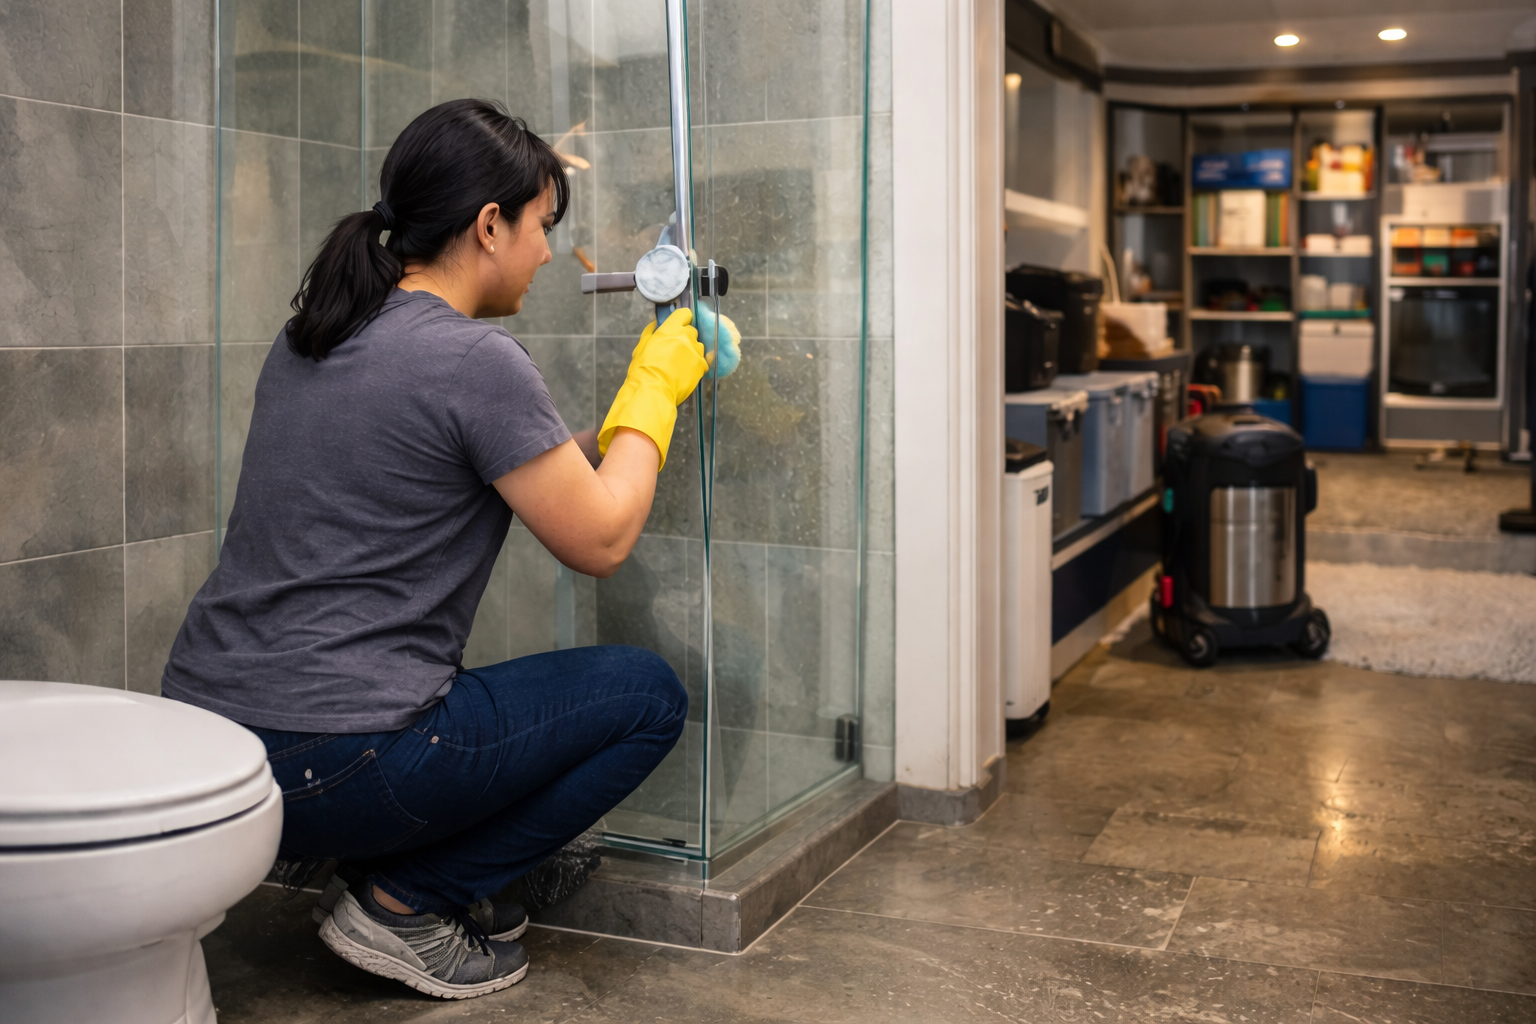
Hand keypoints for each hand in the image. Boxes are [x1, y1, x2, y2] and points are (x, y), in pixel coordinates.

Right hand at [597, 308, 708, 467]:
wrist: (653, 391)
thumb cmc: (643, 369)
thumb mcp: (641, 346)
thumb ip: (651, 332)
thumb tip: (656, 324)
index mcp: (670, 329)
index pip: (685, 314)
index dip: (682, 318)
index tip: (679, 324)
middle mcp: (686, 337)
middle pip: (692, 331)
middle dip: (685, 337)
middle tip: (675, 349)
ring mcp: (696, 352)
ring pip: (698, 346)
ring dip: (691, 351)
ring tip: (680, 363)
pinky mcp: (702, 366)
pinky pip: (702, 361)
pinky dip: (696, 364)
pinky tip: (686, 372)